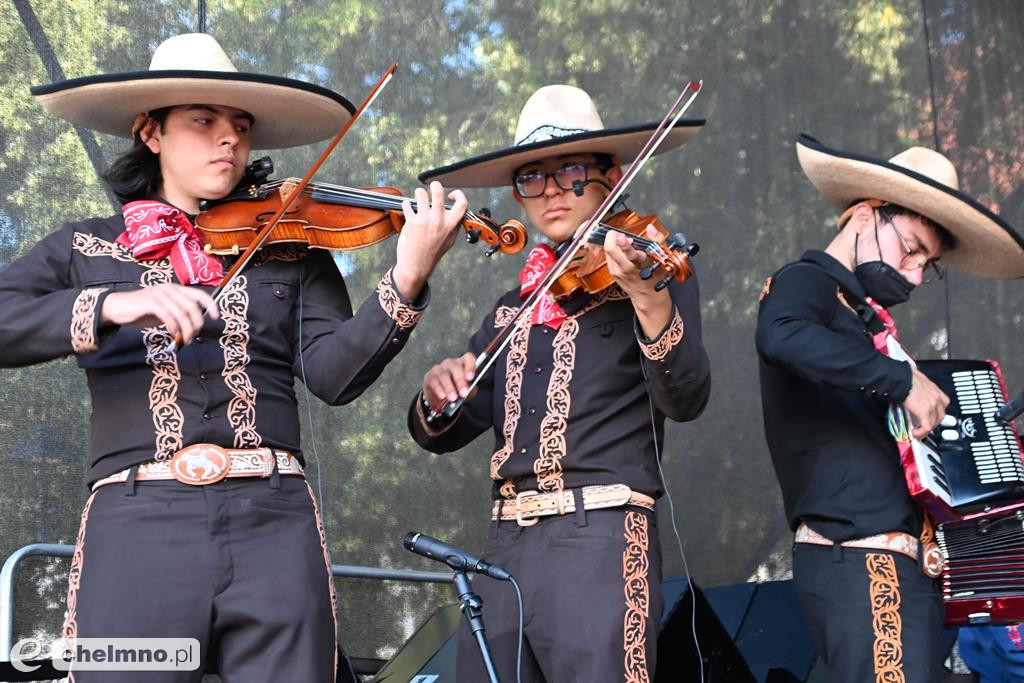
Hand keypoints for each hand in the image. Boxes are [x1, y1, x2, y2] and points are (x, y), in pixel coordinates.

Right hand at [100, 284, 217, 343]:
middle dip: (197, 323)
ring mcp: (160, 294)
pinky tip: (173, 333)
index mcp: (175, 289)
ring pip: (182, 313)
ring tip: (185, 339)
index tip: (215, 317)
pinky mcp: (150, 302)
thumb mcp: (165, 310)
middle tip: (194, 335)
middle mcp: (169, 289)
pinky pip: (169, 316)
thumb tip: (195, 325)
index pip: (199, 294)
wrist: (118, 307)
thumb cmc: (143, 311)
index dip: (210, 305)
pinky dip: (174, 327)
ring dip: (186, 329)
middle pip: (193, 306)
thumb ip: (179, 314)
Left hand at [392, 181, 468, 299]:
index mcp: (451, 225)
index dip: (458, 195)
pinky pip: (408, 205)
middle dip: (435, 185)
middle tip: (432, 185)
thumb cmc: (432, 253)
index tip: (452, 195)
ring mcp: (424, 221)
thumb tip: (455, 213)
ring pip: (421, 194)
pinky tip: (408, 207)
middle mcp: (438, 221)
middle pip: (438, 192)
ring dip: (419, 193)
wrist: (416, 266)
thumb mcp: (449, 241)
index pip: (462, 204)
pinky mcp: (411, 222)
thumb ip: (453, 226)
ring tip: (418, 196)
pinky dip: (407, 205)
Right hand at [422, 352, 476, 408]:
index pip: (468, 358)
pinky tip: (442, 396)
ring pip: (444, 375)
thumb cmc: (456, 391)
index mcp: (463, 364)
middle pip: (456, 367)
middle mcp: (451, 363)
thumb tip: (469, 391)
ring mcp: (439, 368)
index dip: (470, 366)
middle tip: (463, 393)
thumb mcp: (466, 391)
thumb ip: (470, 390)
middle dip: (460, 381)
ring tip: (453, 398)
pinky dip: (439, 389)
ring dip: (449, 387)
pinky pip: (434, 381)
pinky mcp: (429, 376)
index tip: (470, 377)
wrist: (440, 399)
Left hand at [603, 224, 671, 337]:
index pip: (629, 252)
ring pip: (608, 250)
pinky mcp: (612, 272)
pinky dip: (614, 250)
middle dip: (614, 237)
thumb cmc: (656, 278)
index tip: (623, 237)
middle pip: (611, 249)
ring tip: (623, 242)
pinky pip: (609, 255)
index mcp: (641, 264)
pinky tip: (622, 251)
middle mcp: (626, 268)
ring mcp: (617, 271)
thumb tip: (651, 228)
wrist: (648, 297)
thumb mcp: (662, 260)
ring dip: (614, 242)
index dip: (625, 243)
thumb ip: (657, 241)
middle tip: (621, 235)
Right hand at [904, 367, 949, 439]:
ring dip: (926, 430)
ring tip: (918, 433)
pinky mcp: (925, 413)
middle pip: (940, 415)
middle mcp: (936, 397)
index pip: (943, 403)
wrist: (900, 379)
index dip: (936, 412)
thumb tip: (910, 386)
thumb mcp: (915, 379)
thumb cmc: (904, 377)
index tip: (931, 416)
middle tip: (924, 427)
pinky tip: (915, 433)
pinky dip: (921, 432)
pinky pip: (927, 427)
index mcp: (934, 389)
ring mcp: (932, 405)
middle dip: (933, 423)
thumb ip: (916, 385)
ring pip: (934, 423)